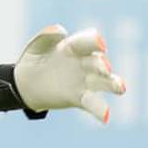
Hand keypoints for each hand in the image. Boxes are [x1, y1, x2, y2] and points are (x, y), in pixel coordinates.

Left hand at [13, 25, 127, 122]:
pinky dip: (100, 110)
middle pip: (97, 62)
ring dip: (113, 84)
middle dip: (102, 65)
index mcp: (74, 47)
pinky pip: (92, 104)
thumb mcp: (36, 46)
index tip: (100, 44)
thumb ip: (46, 36)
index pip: (87, 43)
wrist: (26, 83)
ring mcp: (84, 81)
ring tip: (121, 87)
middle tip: (105, 67)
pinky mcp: (79, 99)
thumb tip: (60, 30)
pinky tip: (106, 117)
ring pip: (104, 82)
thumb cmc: (35, 58)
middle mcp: (84, 63)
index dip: (94, 42)